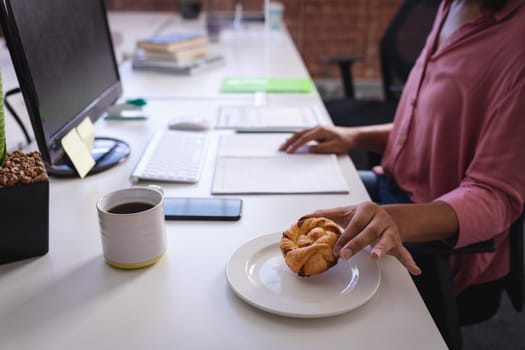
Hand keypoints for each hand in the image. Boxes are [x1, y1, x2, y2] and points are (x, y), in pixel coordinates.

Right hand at [279, 126, 359, 153]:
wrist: (353, 136)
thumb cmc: (346, 141)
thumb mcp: (335, 147)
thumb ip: (321, 148)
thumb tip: (309, 150)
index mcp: (321, 130)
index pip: (304, 138)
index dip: (296, 145)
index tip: (289, 151)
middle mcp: (317, 128)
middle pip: (299, 134)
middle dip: (289, 142)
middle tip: (281, 149)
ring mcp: (316, 130)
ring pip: (300, 133)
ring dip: (291, 140)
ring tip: (283, 146)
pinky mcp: (317, 133)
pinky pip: (303, 135)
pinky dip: (296, 139)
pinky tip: (291, 141)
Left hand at [303, 202, 421, 274]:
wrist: (388, 215)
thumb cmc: (363, 216)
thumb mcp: (346, 212)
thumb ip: (326, 215)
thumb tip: (303, 217)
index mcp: (366, 210)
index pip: (353, 224)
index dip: (344, 236)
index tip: (334, 248)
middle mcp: (380, 219)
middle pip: (368, 233)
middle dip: (356, 244)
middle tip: (344, 255)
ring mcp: (390, 231)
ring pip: (386, 240)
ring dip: (381, 249)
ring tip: (377, 257)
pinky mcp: (398, 242)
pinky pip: (405, 252)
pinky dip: (409, 261)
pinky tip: (415, 270)